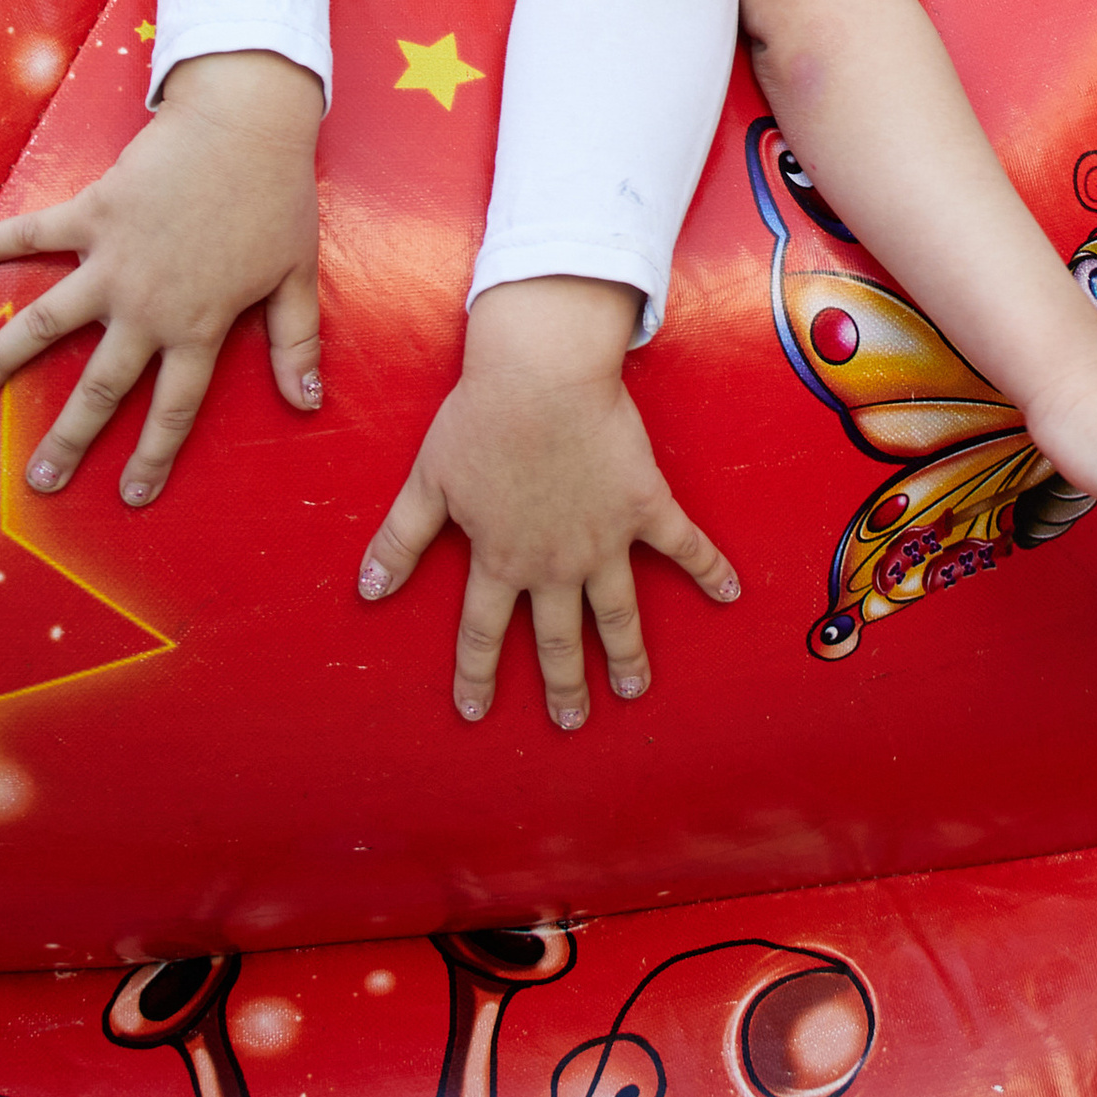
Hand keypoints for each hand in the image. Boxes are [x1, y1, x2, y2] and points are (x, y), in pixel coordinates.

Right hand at [0, 50, 323, 504]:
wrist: (245, 121)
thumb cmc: (276, 196)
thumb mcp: (297, 275)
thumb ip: (297, 342)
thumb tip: (308, 403)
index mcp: (200, 325)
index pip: (175, 407)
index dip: (154, 455)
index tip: (131, 497)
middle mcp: (147, 305)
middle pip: (101, 386)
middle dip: (68, 439)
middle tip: (37, 482)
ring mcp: (112, 261)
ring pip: (45, 324)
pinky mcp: (91, 214)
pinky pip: (30, 234)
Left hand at [355, 275, 739, 729]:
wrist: (543, 374)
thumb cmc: (480, 419)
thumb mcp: (427, 481)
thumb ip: (399, 539)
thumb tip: (366, 590)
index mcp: (499, 559)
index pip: (482, 633)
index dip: (477, 675)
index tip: (475, 711)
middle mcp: (554, 563)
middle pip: (558, 638)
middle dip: (563, 685)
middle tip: (571, 721)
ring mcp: (605, 539)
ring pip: (618, 613)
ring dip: (627, 655)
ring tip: (635, 690)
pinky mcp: (644, 505)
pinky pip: (684, 546)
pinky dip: (710, 571)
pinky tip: (731, 594)